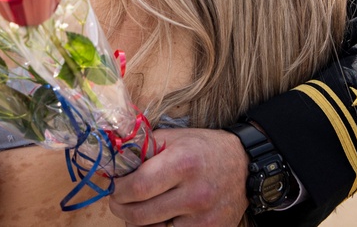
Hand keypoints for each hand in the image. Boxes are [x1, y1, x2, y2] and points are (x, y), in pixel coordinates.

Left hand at [109, 127, 248, 225]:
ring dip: (136, 221)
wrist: (243, 165)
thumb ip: (143, 149)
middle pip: (140, 214)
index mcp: (183, 164)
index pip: (137, 187)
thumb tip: (113, 163)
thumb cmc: (203, 148)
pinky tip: (157, 218)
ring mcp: (203, 219)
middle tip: (117, 200)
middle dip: (120, 207)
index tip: (113, 186)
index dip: (118, 190)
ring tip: (137, 207)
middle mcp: (195, 194)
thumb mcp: (173, 138)